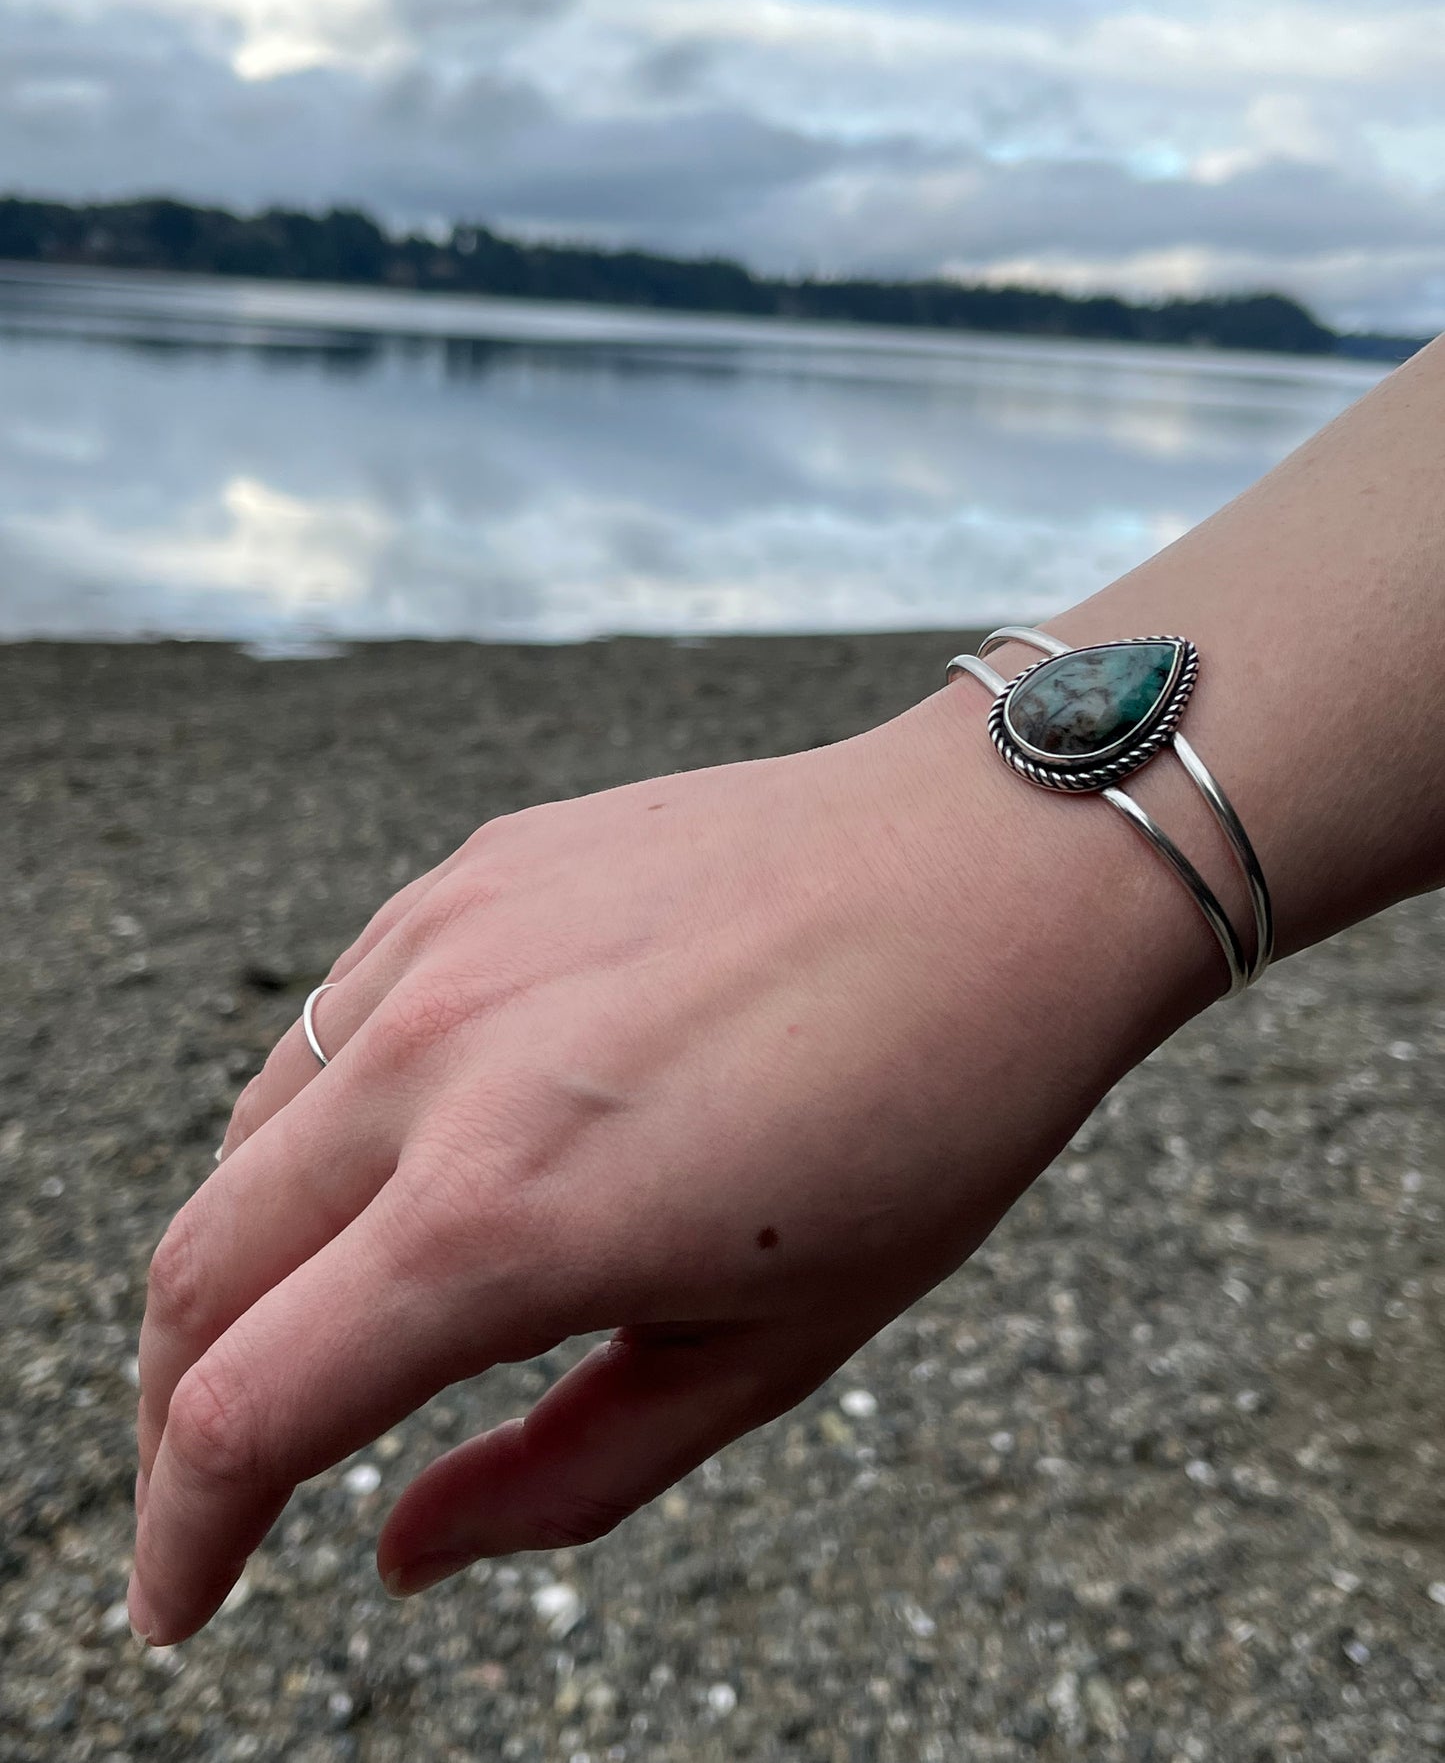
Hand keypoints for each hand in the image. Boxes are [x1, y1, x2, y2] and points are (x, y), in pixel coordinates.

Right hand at [130, 689, 1199, 1644]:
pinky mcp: (473, 874)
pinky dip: (320, 1122)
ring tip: (311, 1320)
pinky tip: (396, 1150)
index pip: (244, 1411)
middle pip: (197, 1272)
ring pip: (251, 1136)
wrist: (992, 867)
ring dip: (244, 1259)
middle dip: (177, 1408)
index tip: (184, 1606)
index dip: (187, 1535)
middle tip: (226, 1481)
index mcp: (502, 1218)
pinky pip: (335, 1017)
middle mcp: (434, 1067)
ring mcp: (442, 946)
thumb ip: (567, 1473)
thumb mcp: (772, 1351)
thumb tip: (405, 1547)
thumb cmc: (923, 1116)